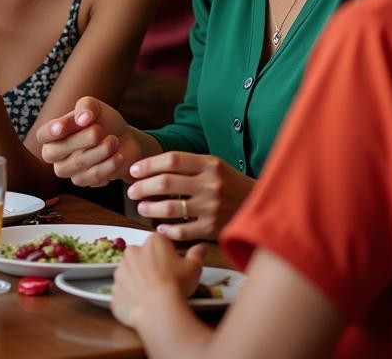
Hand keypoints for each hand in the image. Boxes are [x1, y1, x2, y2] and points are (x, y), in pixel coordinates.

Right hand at [37, 96, 141, 186]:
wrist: (124, 140)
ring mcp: (66, 169)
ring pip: (79, 163)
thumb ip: (85, 107)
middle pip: (57, 151)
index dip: (50, 132)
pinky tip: (117, 156)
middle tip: (99, 130)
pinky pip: (94, 175)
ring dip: (102, 150)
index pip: (43, 135)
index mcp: (52, 133)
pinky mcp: (82, 181)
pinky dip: (109, 164)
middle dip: (82, 139)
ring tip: (113, 141)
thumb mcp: (95, 106)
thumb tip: (82, 119)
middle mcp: (54, 153)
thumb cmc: (103, 121)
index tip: (61, 127)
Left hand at [111, 233, 204, 328]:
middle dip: (149, 267)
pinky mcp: (114, 290)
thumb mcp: (193, 268)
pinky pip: (123, 293)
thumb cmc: (176, 285)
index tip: (172, 268)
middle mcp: (132, 251)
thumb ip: (196, 255)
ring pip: (130, 274)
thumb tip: (201, 248)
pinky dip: (130, 298)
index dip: (167, 256)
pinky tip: (142, 306)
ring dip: (138, 282)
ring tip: (153, 296)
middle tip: (163, 282)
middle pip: (142, 257)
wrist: (159, 309)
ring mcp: (120, 271)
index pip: (159, 244)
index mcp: (152, 242)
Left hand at [126, 151, 255, 240]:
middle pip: (166, 183)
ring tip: (141, 208)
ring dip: (150, 209)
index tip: (134, 170)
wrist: (260, 207)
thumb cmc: (230, 184)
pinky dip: (167, 230)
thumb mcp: (214, 166)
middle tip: (132, 191)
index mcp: (210, 164)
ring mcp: (212, 208)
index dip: (149, 164)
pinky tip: (160, 227)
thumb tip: (152, 168)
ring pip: (170, 208)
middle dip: (142, 187)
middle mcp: (211, 184)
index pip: (171, 160)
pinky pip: (182, 231)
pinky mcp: (213, 229)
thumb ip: (188, 165)